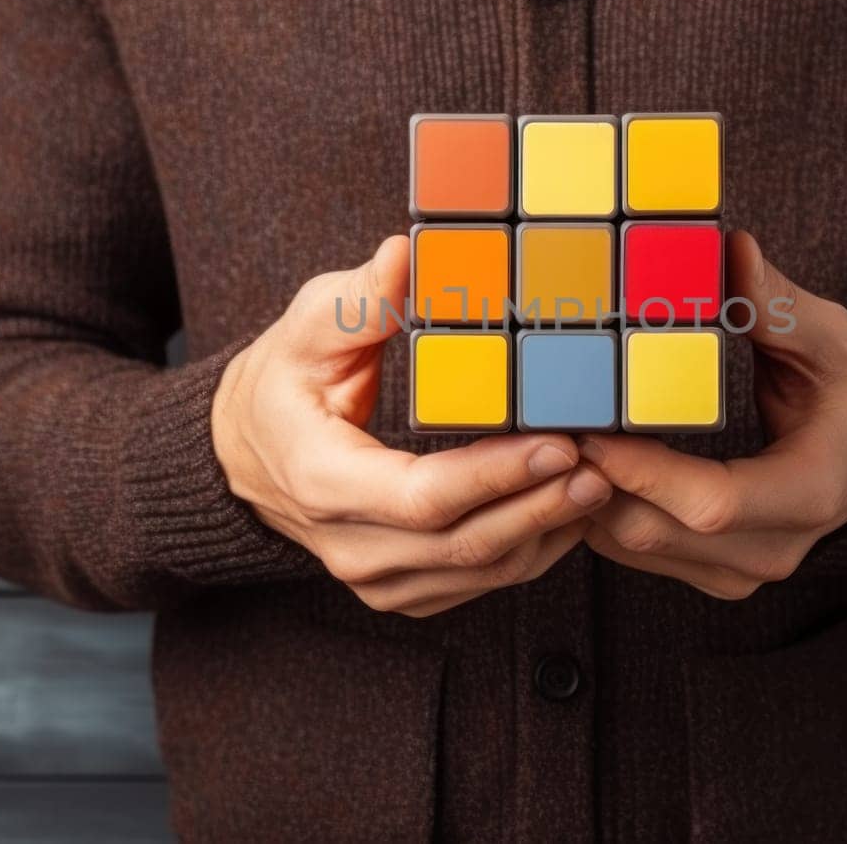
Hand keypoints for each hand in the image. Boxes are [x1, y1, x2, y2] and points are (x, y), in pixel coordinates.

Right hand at [212, 236, 612, 616]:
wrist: (245, 451)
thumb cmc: (283, 382)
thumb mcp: (307, 327)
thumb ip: (359, 298)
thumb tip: (404, 256)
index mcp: (323, 481)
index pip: (424, 496)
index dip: (497, 475)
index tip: (558, 443)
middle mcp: (348, 545)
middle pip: (463, 544)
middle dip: (541, 505)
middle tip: (601, 464)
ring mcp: (373, 577)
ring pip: (478, 573)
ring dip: (546, 532)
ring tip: (598, 484)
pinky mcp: (399, 588)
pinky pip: (476, 585)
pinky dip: (528, 551)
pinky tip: (565, 513)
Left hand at [582, 230, 846, 598]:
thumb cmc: (845, 393)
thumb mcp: (829, 340)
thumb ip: (779, 303)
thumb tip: (734, 250)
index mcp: (810, 492)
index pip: (712, 502)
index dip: (644, 470)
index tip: (591, 430)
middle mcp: (772, 550)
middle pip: (656, 530)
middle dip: (594, 480)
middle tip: (548, 423)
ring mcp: (737, 572)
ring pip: (633, 548)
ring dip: (585, 497)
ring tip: (552, 437)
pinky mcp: (708, 574)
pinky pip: (632, 553)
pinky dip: (597, 510)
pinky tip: (578, 459)